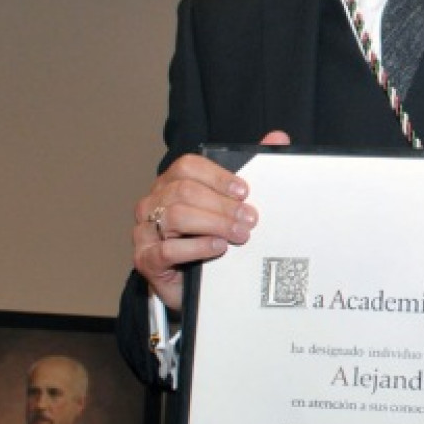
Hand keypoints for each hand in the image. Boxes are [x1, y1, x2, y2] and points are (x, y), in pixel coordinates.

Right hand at [133, 131, 289, 310]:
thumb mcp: (233, 205)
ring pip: (176, 216)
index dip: (217, 176)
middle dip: (222, 205)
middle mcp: (153, 202)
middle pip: (184, 191)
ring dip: (213, 224)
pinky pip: (167, 249)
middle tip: (250, 218)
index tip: (244, 191)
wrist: (199, 285)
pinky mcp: (145, 259)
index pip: (187, 166)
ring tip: (239, 234)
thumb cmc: (212, 238)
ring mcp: (145, 231)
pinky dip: (196, 247)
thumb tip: (278, 137)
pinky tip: (217, 247)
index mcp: (171, 183)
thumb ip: (252, 169)